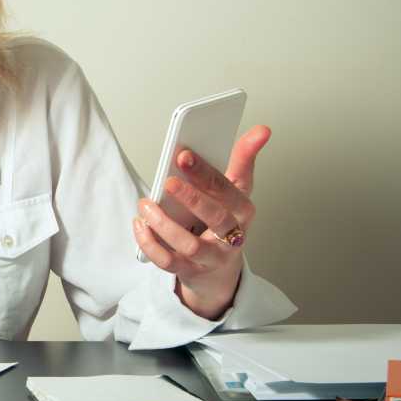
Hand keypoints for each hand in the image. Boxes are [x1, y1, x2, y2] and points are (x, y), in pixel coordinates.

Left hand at [131, 125, 271, 319]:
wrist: (219, 271)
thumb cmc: (225, 221)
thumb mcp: (236, 190)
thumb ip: (242, 159)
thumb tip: (261, 130)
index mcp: (243, 210)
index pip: (230, 190)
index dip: (207, 173)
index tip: (184, 153)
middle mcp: (232, 236)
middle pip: (216, 218)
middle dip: (192, 198)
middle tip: (168, 181)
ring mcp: (211, 256)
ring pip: (190, 244)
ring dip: (164, 224)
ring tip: (146, 204)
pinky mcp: (190, 271)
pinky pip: (168, 261)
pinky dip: (151, 243)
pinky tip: (139, 224)